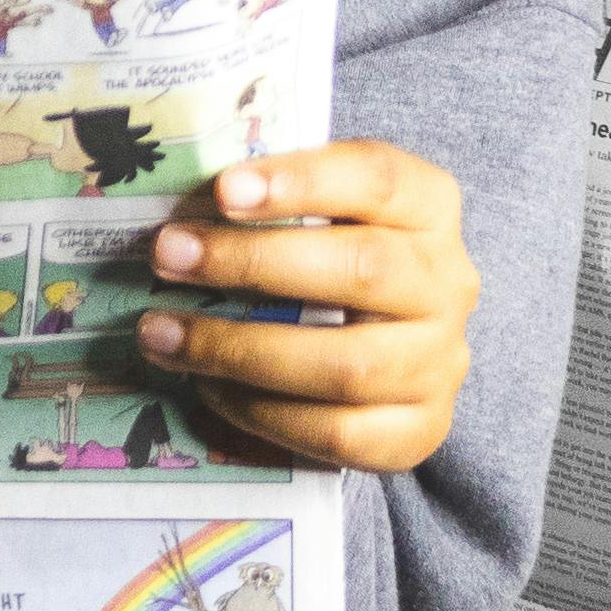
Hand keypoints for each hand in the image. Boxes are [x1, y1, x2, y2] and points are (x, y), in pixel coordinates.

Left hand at [135, 139, 477, 472]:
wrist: (391, 355)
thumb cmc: (333, 263)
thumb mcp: (320, 214)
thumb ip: (272, 204)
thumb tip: (180, 218)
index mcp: (429, 209)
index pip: (379, 178)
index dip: (303, 180)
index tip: (223, 188)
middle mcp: (446, 284)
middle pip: (364, 269)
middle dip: (254, 263)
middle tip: (168, 255)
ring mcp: (439, 362)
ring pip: (347, 364)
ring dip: (239, 350)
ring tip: (163, 334)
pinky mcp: (420, 429)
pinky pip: (339, 432)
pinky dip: (263, 413)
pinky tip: (210, 389)